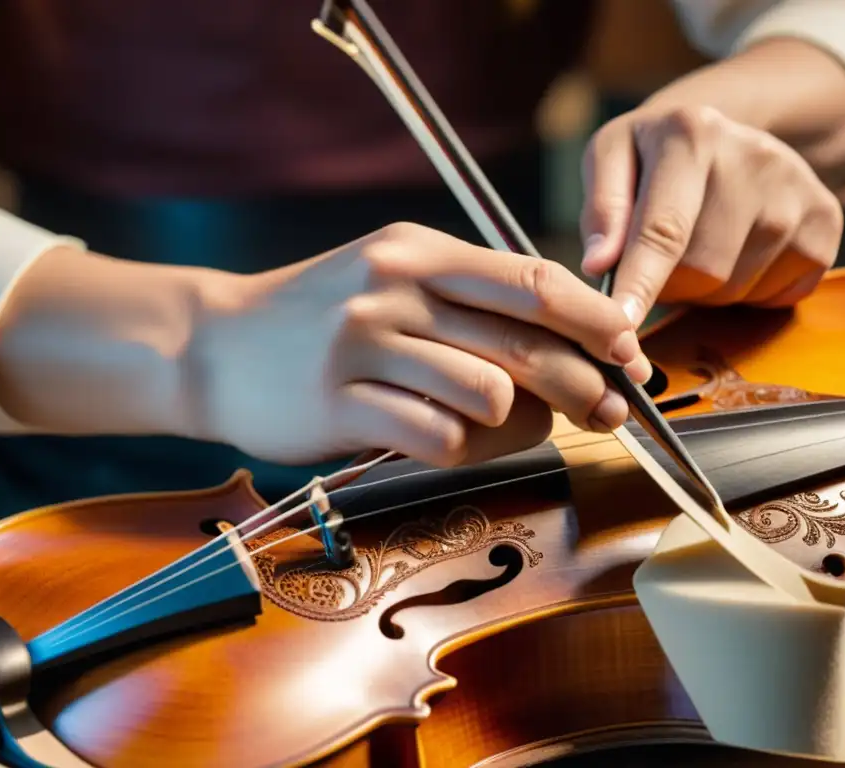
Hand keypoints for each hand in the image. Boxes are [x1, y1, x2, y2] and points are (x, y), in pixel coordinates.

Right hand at [192, 223, 651, 467]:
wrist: (214, 346)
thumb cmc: (320, 318)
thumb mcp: (391, 278)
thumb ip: (470, 301)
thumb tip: (568, 342)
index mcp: (418, 250)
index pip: (531, 280)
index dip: (593, 321)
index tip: (630, 354)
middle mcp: (393, 286)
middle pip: (523, 340)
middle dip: (582, 383)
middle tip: (608, 411)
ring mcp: (363, 344)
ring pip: (487, 395)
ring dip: (511, 422)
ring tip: (495, 425)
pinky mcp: (339, 402)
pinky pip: (437, 437)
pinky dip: (458, 447)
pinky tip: (442, 439)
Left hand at [579, 105, 843, 326]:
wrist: (729, 134)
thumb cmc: (654, 157)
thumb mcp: (611, 158)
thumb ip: (601, 210)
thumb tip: (599, 264)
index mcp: (691, 134)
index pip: (663, 230)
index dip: (640, 285)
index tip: (622, 326)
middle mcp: (754, 155)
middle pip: (702, 270)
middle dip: (671, 285)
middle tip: (660, 261)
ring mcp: (798, 188)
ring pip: (736, 288)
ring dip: (706, 290)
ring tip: (701, 247)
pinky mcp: (826, 221)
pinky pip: (776, 294)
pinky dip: (747, 292)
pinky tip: (737, 253)